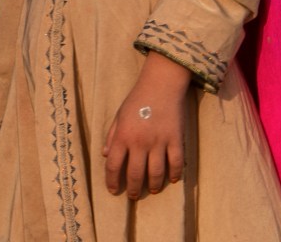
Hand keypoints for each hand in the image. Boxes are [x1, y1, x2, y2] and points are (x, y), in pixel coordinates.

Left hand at [102, 52, 190, 199]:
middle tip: (133, 196)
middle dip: (133, 189)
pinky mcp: (176, 140)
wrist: (161, 84)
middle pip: (135, 174)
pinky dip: (174, 174)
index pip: (113, 165)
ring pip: (156, 173)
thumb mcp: (119, 115)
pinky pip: (176, 163)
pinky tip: (172, 179)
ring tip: (152, 190)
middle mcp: (139, 142)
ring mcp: (159, 142)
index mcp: (123, 136)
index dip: (112, 181)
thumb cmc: (137, 99)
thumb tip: (104, 154)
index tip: (114, 190)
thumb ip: (112, 135)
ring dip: (153, 185)